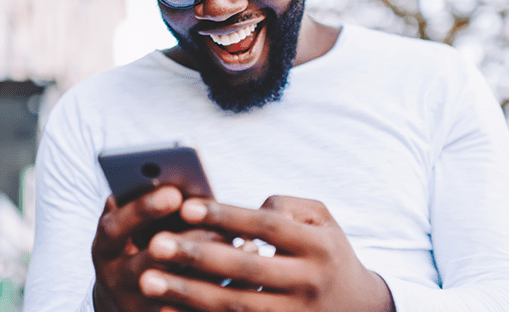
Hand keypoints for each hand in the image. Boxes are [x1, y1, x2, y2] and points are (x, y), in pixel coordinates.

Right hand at [92, 187, 230, 311]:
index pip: (115, 228)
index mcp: (106, 246)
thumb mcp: (132, 223)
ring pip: (172, 290)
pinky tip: (242, 265)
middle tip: (216, 223)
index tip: (174, 192)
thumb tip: (182, 184)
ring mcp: (134, 303)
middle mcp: (114, 278)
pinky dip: (219, 288)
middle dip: (183, 242)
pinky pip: (188, 307)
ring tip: (237, 243)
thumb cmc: (138, 240)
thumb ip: (147, 204)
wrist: (130, 293)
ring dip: (206, 268)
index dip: (143, 209)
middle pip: (146, 264)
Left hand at [138, 196, 395, 311]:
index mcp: (319, 245)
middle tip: (156, 244)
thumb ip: (285, 207)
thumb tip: (242, 212)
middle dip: (199, 257)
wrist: (359, 308)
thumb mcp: (322, 220)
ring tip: (148, 280)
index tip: (186, 207)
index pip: (268, 227)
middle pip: (248, 269)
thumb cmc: (327, 251)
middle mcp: (309, 282)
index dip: (227, 216)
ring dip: (189, 294)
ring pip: (237, 305)